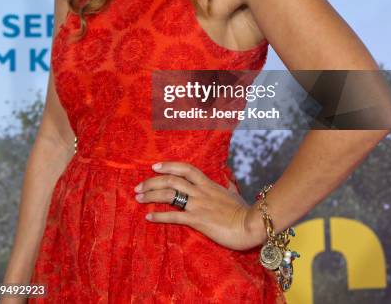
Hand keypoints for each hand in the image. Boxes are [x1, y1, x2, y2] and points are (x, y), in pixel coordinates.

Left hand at [134, 161, 264, 250]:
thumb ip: (228, 186)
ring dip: (151, 195)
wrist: (251, 224)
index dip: (169, 165)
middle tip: (138, 186)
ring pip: (169, 193)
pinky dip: (159, 216)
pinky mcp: (198, 220)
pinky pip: (174, 216)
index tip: (154, 166)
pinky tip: (148, 217)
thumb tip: (228, 180)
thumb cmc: (244, 211)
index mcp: (208, 184)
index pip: (185, 168)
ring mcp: (198, 204)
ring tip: (138, 198)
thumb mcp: (234, 194)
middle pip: (171, 179)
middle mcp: (200, 191)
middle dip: (152, 181)